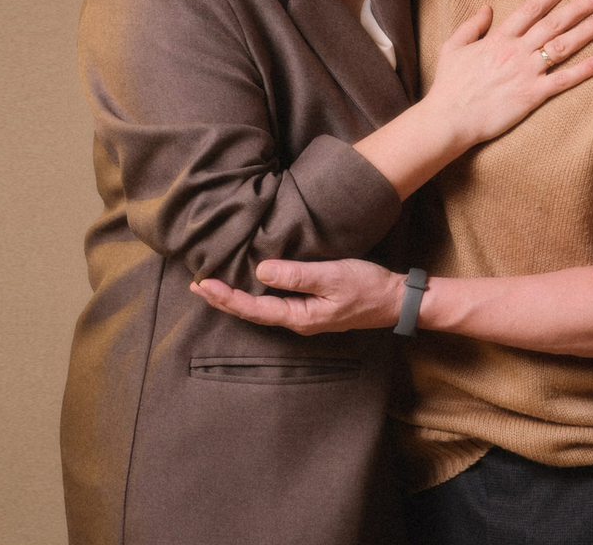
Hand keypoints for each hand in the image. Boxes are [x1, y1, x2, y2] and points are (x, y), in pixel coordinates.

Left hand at [191, 259, 403, 334]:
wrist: (395, 300)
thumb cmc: (367, 287)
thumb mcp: (333, 277)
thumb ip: (297, 275)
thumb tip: (260, 270)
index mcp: (300, 317)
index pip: (254, 309)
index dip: (226, 297)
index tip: (203, 284)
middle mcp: (298, 321)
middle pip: (253, 312)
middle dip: (224, 299)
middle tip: (197, 285)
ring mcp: (305, 316)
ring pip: (263, 308)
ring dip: (237, 297)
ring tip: (214, 286)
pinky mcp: (312, 307)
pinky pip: (276, 302)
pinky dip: (256, 293)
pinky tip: (251, 283)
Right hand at [424, 0, 592, 146]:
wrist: (449, 118)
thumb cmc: (449, 85)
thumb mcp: (452, 47)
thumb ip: (471, 25)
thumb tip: (487, 7)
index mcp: (498, 38)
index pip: (530, 9)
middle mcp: (515, 51)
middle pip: (553, 23)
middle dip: (578, 7)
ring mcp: (525, 73)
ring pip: (562, 47)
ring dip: (586, 32)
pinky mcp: (531, 96)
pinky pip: (562, 81)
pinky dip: (583, 71)